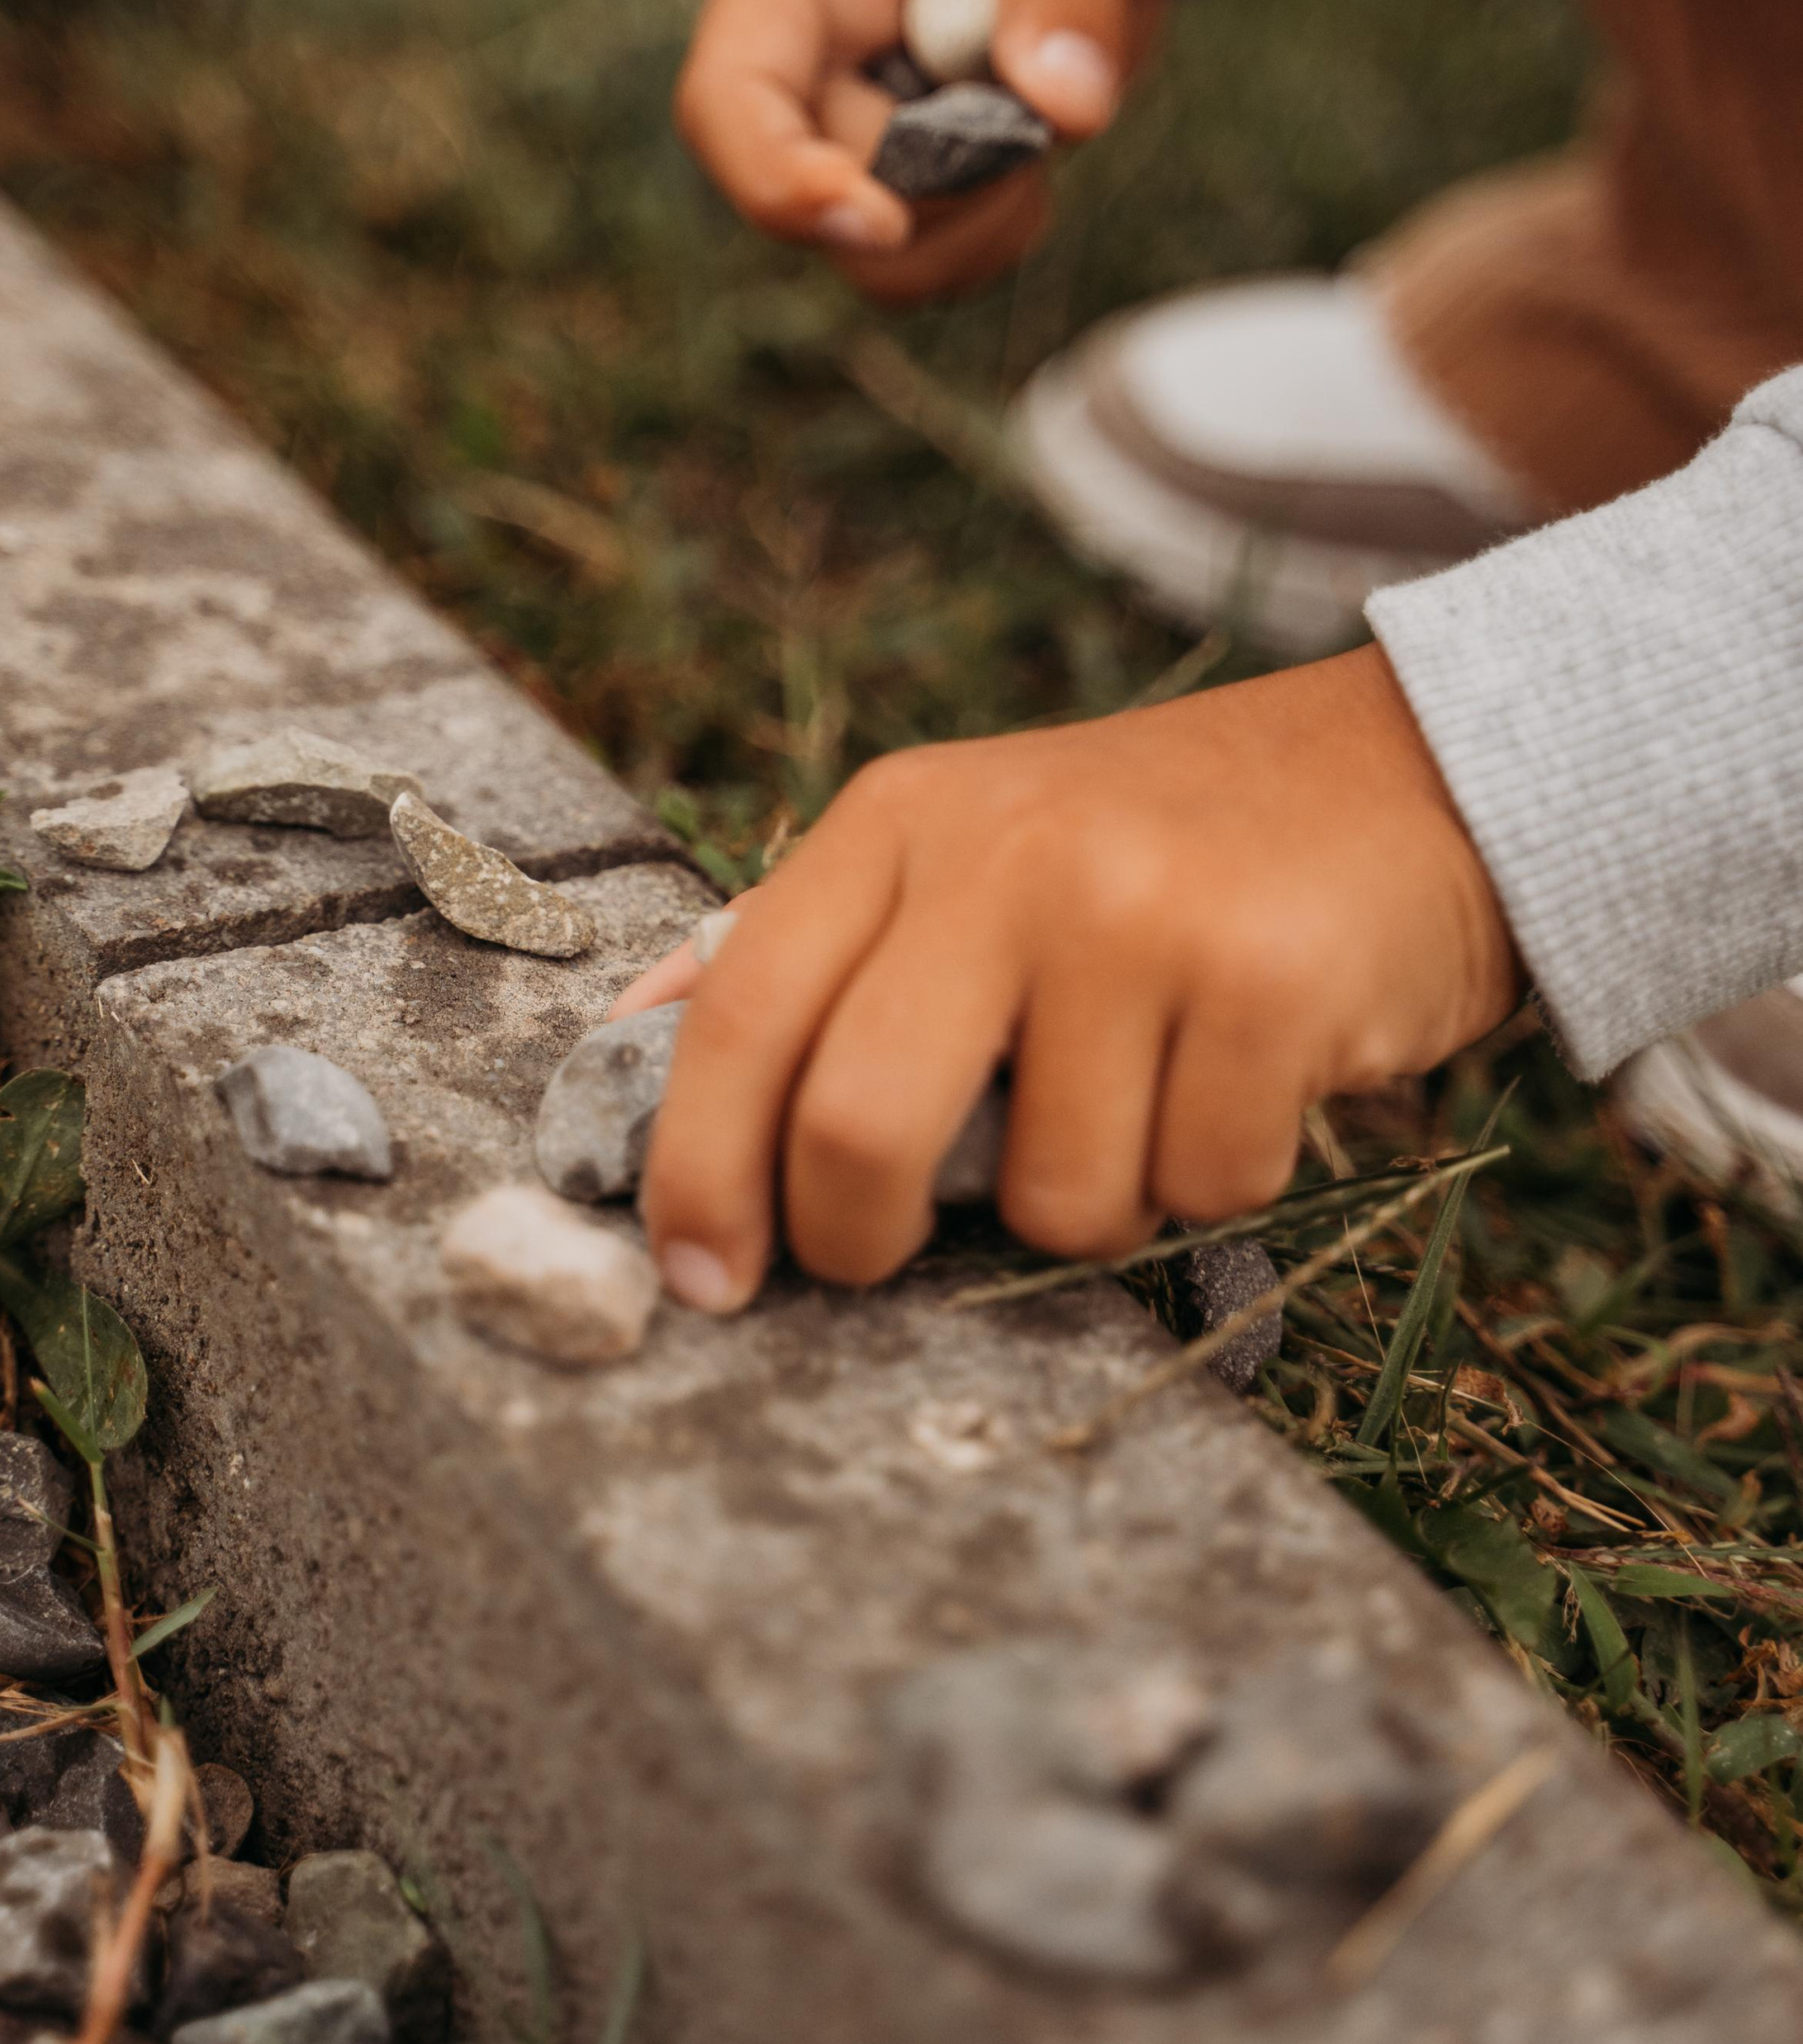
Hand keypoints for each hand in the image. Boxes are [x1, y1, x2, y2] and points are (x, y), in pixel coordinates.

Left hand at [619, 648, 1519, 1309]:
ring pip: (1054, 1194)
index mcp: (901, 820)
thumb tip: (631, 1044)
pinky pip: (1200, 1186)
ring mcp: (1137, 912)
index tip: (699, 1275)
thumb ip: (817, 950)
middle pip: (856, 1122)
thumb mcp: (968, 847)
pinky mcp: (1266, 980)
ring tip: (1145, 1100)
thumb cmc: (1160, 849)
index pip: (741, 1009)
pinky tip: (1243, 1080)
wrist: (1412, 768)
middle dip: (857, 1237)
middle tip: (887, 1257)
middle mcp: (1004, 854)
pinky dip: (1219, 1179)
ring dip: (1096, 1203)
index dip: (695, 1166)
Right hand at [673, 0, 1204, 305]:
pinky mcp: (881, 185)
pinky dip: (995, 231)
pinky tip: (1033, 145)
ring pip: (870, 255)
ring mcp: (832, 129)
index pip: (727, 98)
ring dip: (978, 214)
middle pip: (818, 190)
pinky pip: (924, 266)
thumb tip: (1068, 109)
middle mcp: (793, 56)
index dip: (780, 180)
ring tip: (1044, 113)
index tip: (885, 222)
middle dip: (946, 177)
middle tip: (1043, 100)